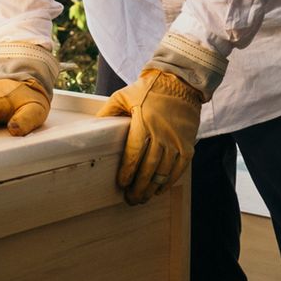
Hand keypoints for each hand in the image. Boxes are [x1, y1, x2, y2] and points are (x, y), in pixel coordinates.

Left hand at [97, 68, 201, 204]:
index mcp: (143, 123)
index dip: (127, 172)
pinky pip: (179, 169)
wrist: (181, 83)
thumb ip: (108, 112)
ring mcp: (176, 141)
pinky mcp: (188, 145)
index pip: (133, 154)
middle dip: (138, 186)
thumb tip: (93, 126)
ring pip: (163, 172)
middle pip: (148, 168)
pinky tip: (160, 189)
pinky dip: (169, 182)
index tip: (121, 183)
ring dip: (152, 188)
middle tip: (130, 198)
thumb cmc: (150, 89)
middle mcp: (161, 135)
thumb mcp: (124, 95)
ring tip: (143, 197)